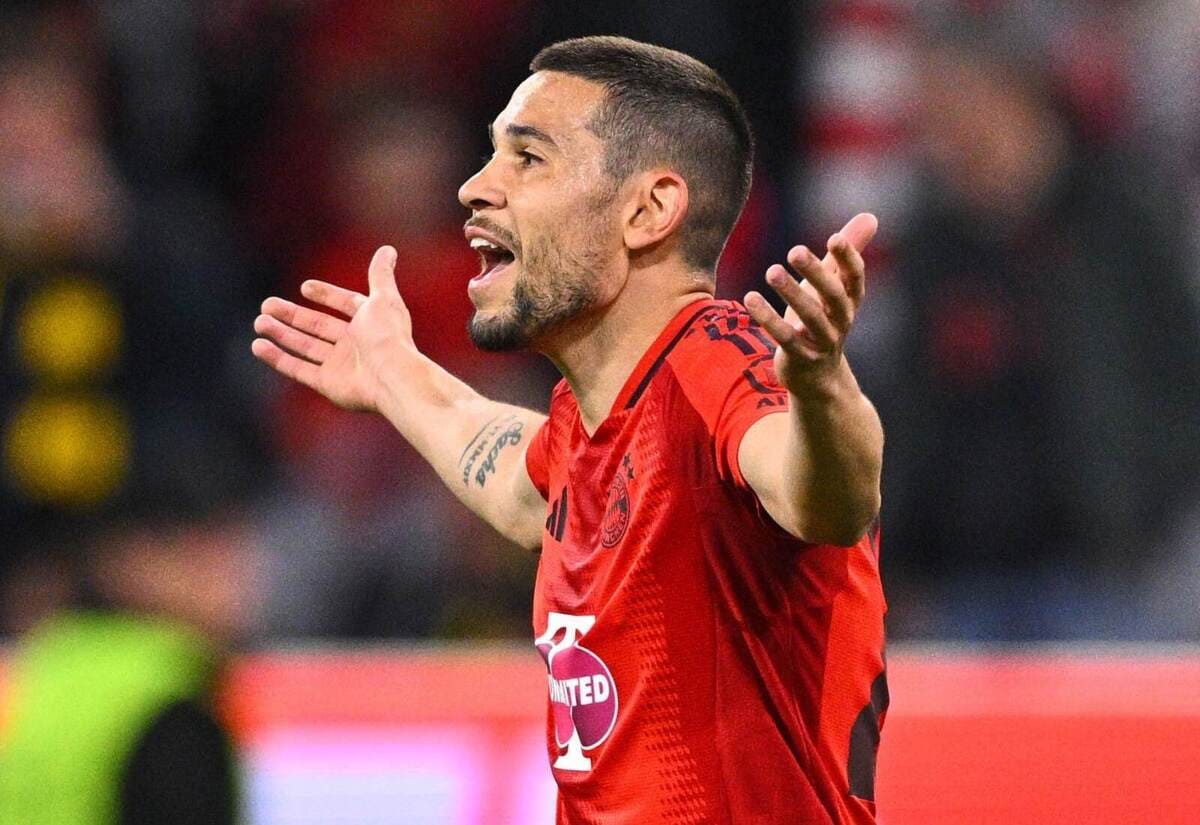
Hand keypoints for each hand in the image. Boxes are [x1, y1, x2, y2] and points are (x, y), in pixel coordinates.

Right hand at [251, 246, 414, 411]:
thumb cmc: (389, 336)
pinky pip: (298, 369)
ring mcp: (340, 365)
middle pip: (317, 325)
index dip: (326, 295)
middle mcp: (355, 344)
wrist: (391, 376)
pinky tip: (258, 346)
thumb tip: (387, 249)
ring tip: (259, 322)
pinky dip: (278, 358)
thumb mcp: (384, 298)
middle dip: (292, 315)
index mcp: (370, 322)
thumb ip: (380, 275)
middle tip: (266, 305)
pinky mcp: (328, 384)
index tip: (304, 287)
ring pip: (304, 346)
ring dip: (281, 334)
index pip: (345, 304)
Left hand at [744, 213, 877, 395]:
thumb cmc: (822, 321)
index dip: (848, 258)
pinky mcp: (801, 358)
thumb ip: (845, 255)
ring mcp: (822, 342)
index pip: (855, 277)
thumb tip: (870, 216)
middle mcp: (841, 321)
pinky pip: (785, 338)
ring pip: (810, 317)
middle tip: (795, 250)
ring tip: (771, 271)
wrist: (819, 378)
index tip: (835, 237)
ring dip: (791, 294)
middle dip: (817, 273)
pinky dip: (768, 319)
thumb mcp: (833, 287)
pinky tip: (749, 298)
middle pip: (833, 295)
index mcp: (850, 301)